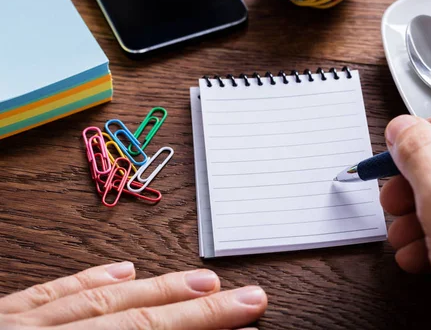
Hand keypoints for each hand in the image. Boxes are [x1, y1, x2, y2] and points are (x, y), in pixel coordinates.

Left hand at [0, 262, 266, 328]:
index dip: (199, 324)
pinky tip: (117, 271)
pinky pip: (44, 294)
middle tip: (239, 294)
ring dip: (152, 289)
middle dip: (192, 306)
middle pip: (128, 318)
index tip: (242, 311)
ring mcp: (9, 328)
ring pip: (93, 300)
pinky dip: (88, 281)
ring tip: (197, 280)